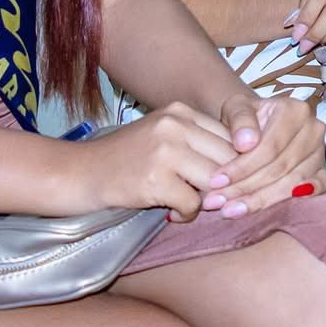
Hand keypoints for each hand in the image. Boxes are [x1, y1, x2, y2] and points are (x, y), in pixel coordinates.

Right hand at [68, 103, 241, 219]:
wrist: (80, 173)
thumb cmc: (126, 159)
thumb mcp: (163, 135)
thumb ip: (198, 141)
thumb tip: (245, 162)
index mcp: (181, 111)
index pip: (230, 137)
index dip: (236, 164)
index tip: (229, 182)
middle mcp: (175, 125)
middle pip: (227, 158)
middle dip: (227, 184)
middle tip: (216, 200)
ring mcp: (165, 151)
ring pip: (215, 181)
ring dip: (209, 200)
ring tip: (193, 205)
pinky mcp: (154, 180)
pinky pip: (193, 203)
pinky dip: (187, 215)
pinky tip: (173, 213)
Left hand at [210, 94, 325, 215]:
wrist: (258, 125)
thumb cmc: (246, 119)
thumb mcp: (236, 108)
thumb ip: (240, 120)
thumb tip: (246, 143)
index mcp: (295, 110)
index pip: (269, 147)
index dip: (242, 167)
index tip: (216, 181)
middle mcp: (313, 129)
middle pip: (279, 167)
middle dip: (246, 188)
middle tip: (217, 202)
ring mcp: (321, 152)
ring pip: (292, 183)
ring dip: (260, 201)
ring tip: (231, 210)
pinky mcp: (323, 172)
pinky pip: (313, 192)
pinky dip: (292, 203)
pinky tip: (271, 213)